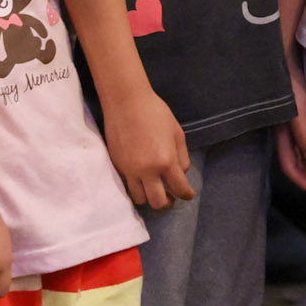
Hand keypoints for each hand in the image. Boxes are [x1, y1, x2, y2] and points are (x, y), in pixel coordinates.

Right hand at [101, 82, 194, 211]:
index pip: (179, 188)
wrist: (126, 103)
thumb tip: (181, 174)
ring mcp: (129, 171)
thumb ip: (181, 157)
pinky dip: (136, 188)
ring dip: (150, 196)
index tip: (188, 195)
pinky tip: (142, 180)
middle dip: (167, 202)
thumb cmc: (156, 113)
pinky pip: (127, 187)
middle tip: (171, 196)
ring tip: (155, 188)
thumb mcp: (177, 133)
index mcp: (165, 161)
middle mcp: (147, 171)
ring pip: (140, 199)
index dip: (187, 194)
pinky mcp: (117, 167)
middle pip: (158, 202)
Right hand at [275, 51, 305, 194]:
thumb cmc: (289, 85)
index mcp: (280, 134)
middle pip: (291, 161)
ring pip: (294, 151)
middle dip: (305, 175)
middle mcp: (281, 132)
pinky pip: (297, 139)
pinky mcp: (291, 114)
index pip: (289, 166)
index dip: (302, 181)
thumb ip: (304, 135)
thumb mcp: (298, 111)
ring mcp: (284, 124)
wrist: (282, 60)